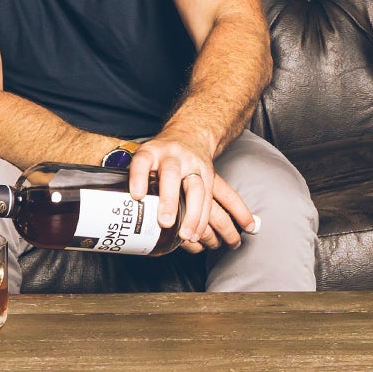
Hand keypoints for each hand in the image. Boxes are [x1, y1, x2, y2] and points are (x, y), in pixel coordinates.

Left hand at [126, 136, 256, 251]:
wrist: (189, 134)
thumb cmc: (158, 156)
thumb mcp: (142, 161)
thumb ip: (136, 182)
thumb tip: (127, 217)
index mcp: (153, 152)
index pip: (142, 162)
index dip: (138, 178)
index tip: (135, 195)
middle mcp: (175, 158)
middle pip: (172, 177)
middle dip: (170, 201)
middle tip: (167, 223)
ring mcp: (196, 167)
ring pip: (199, 190)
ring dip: (197, 216)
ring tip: (192, 237)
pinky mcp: (212, 176)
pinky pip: (225, 194)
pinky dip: (237, 212)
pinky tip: (245, 227)